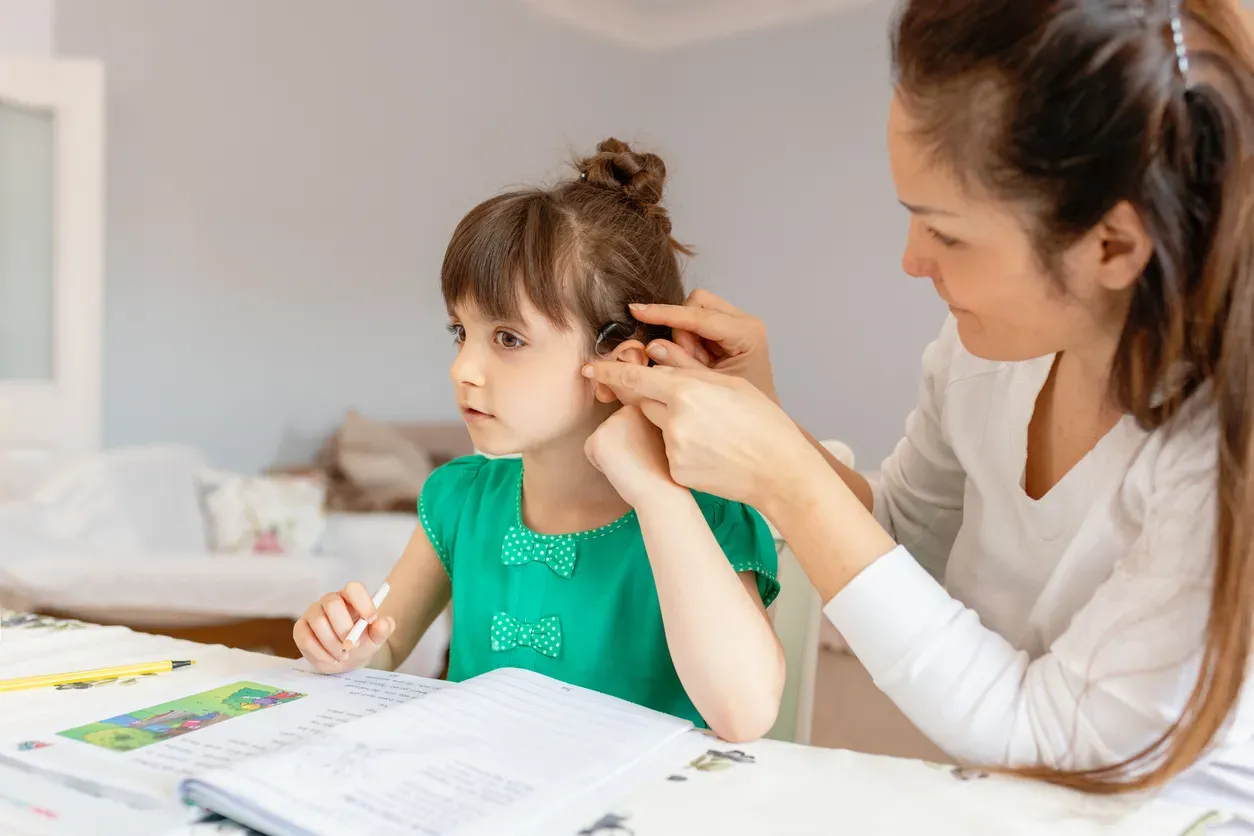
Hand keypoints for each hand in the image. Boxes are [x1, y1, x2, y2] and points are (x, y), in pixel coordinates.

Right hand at [294, 582, 395, 673]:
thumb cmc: (361, 642)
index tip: (371, 620)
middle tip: (353, 646)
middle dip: (344, 628)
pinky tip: (331, 659)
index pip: (353, 589)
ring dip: (333, 644)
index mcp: (350, 597)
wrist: (346, 658)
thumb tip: (382, 622)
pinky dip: (321, 654)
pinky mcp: (300, 629)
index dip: (362, 602)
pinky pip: (306, 639)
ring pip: (319, 623)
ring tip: (344, 655)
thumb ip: (383, 629)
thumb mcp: (376, 638)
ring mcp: (313, 613)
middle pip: (332, 604)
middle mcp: (329, 601)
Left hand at [581, 361, 812, 511]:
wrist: (779, 471)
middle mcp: (674, 420)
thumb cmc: (762, 421)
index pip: (634, 377)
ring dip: (672, 423)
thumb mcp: (730, 384)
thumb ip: (688, 368)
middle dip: (654, 398)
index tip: (590, 367)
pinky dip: (682, 448)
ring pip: (658, 427)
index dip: (608, 371)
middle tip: (686, 404)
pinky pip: (668, 452)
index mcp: (687, 391)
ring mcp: (673, 449)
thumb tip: (655, 352)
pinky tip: (711, 451)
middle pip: (644, 401)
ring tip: (710, 430)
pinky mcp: (676, 472)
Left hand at [585, 405, 676, 505]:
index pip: (622, 422)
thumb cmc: (663, 470)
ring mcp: (612, 420)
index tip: (649, 452)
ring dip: (611, 455)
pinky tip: (621, 468)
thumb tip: (623, 429)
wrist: (663, 490)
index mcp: (643, 405)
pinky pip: (590, 452)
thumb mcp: (656, 435)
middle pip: (609, 429)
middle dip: (619, 446)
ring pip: (599, 440)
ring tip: (633, 463)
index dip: (633, 442)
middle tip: (640, 459)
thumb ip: (641, 424)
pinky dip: (601, 465)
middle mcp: (627, 408)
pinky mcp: (599, 437)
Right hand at [629, 289, 777, 401]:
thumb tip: (652, 346)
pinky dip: (688, 338)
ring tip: (695, 363)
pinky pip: (696, 322)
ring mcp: (737, 323)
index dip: (666, 314)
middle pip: (697, 304)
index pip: (699, 316)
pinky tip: (698, 360)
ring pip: (693, 311)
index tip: (638, 311)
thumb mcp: (706, 386)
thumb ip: (679, 365)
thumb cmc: (738, 408)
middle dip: (681, 329)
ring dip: (684, 335)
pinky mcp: (727, 329)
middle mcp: (744, 322)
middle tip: (687, 360)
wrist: (758, 422)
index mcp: (746, 334)